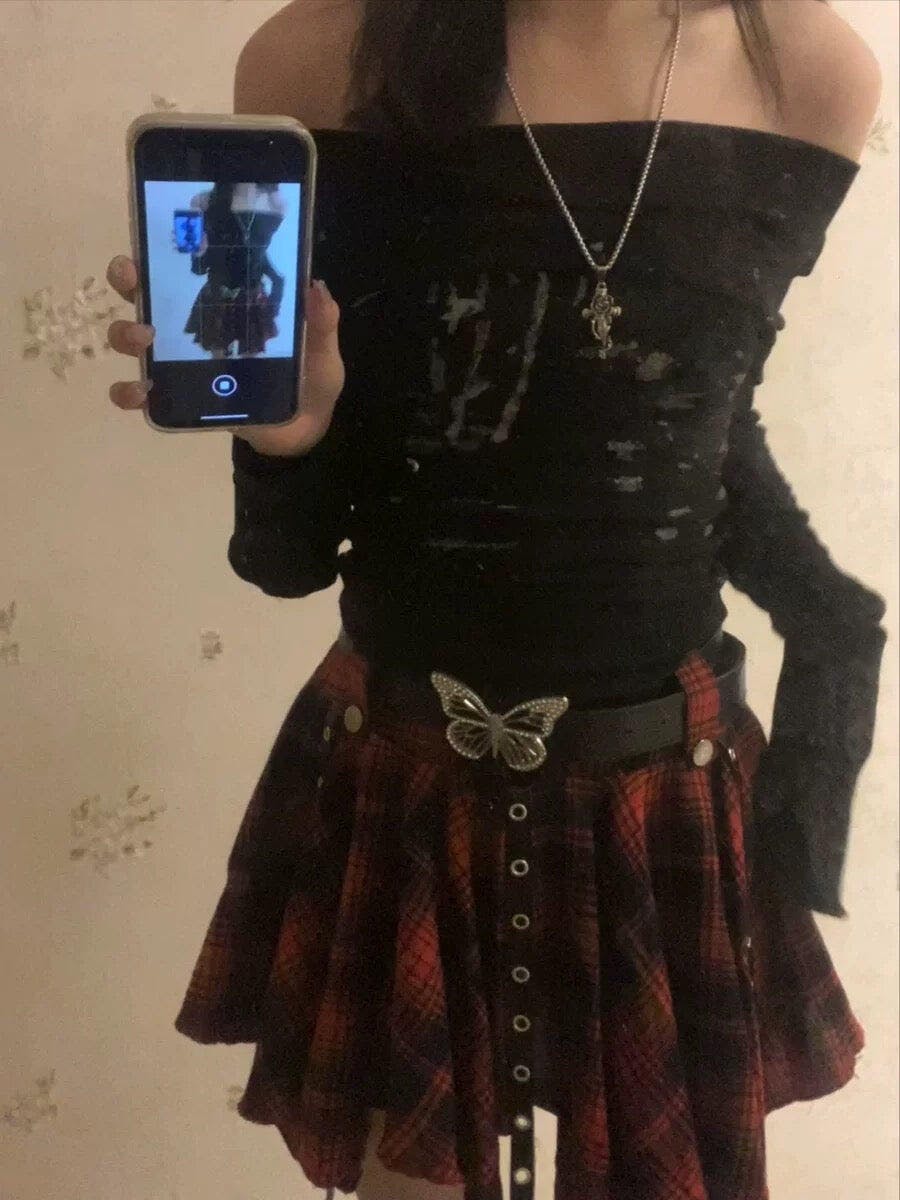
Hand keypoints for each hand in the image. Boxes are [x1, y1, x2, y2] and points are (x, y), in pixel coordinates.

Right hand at [105, 256, 345, 455]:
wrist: (303, 430)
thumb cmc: (309, 380)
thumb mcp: (321, 350)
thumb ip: (322, 323)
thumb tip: (315, 286)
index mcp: (225, 303)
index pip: (185, 266)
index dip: (159, 246)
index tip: (152, 236)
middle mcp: (193, 326)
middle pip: (143, 292)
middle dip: (128, 278)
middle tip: (133, 279)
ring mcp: (180, 362)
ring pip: (132, 338)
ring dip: (126, 332)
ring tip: (146, 339)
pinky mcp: (178, 398)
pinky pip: (140, 394)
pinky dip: (129, 391)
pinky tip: (141, 392)